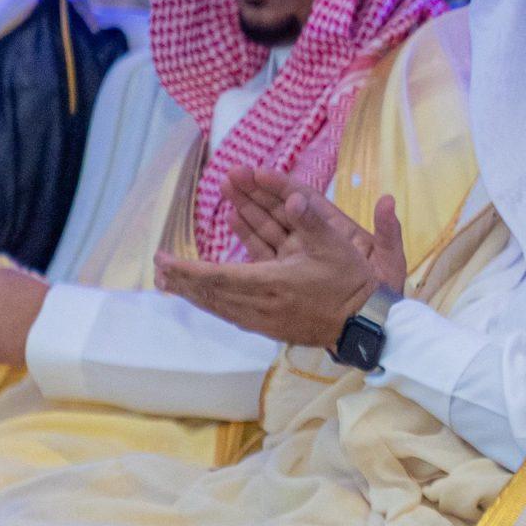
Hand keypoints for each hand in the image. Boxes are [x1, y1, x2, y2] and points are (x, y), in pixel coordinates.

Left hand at [155, 184, 405, 348]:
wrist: (367, 325)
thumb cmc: (352, 283)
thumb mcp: (337, 244)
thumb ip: (312, 219)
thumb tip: (294, 198)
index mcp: (274, 283)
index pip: (218, 276)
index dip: (188, 269)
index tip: (163, 260)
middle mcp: (263, 305)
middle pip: (212, 293)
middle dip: (183, 279)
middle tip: (158, 267)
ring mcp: (265, 320)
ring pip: (219, 305)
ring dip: (194, 291)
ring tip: (171, 281)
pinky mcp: (270, 327)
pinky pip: (231, 313)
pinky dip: (213, 302)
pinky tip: (204, 296)